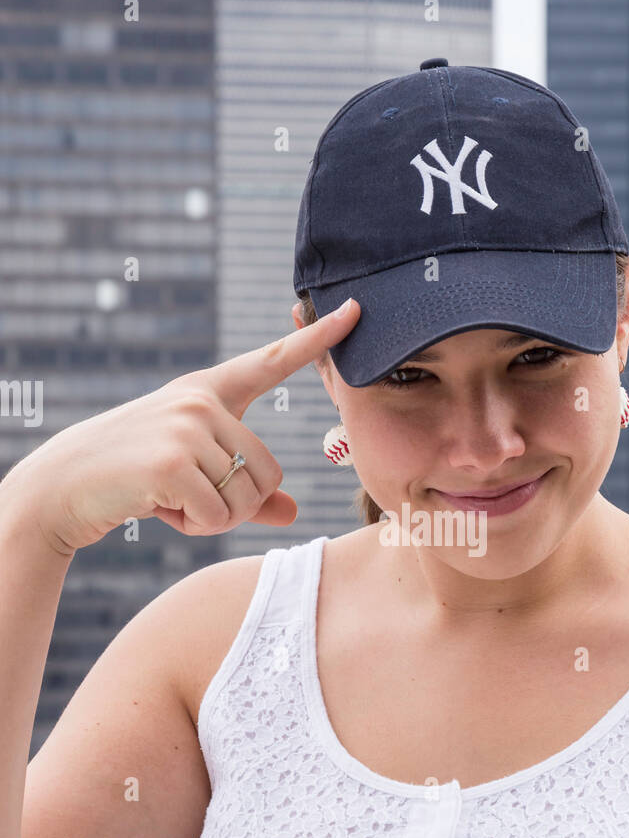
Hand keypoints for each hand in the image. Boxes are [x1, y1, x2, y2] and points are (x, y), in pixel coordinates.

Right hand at [1, 299, 359, 556]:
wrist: (64, 486)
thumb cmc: (135, 478)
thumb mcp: (194, 476)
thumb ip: (247, 493)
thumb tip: (294, 513)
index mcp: (209, 391)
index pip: (272, 361)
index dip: (317, 339)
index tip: (356, 310)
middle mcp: (202, 401)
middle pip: (269, 473)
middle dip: (236, 503)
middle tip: (185, 494)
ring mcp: (188, 427)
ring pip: (246, 499)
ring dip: (212, 518)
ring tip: (169, 497)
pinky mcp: (174, 461)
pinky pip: (220, 516)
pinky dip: (195, 527)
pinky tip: (160, 506)